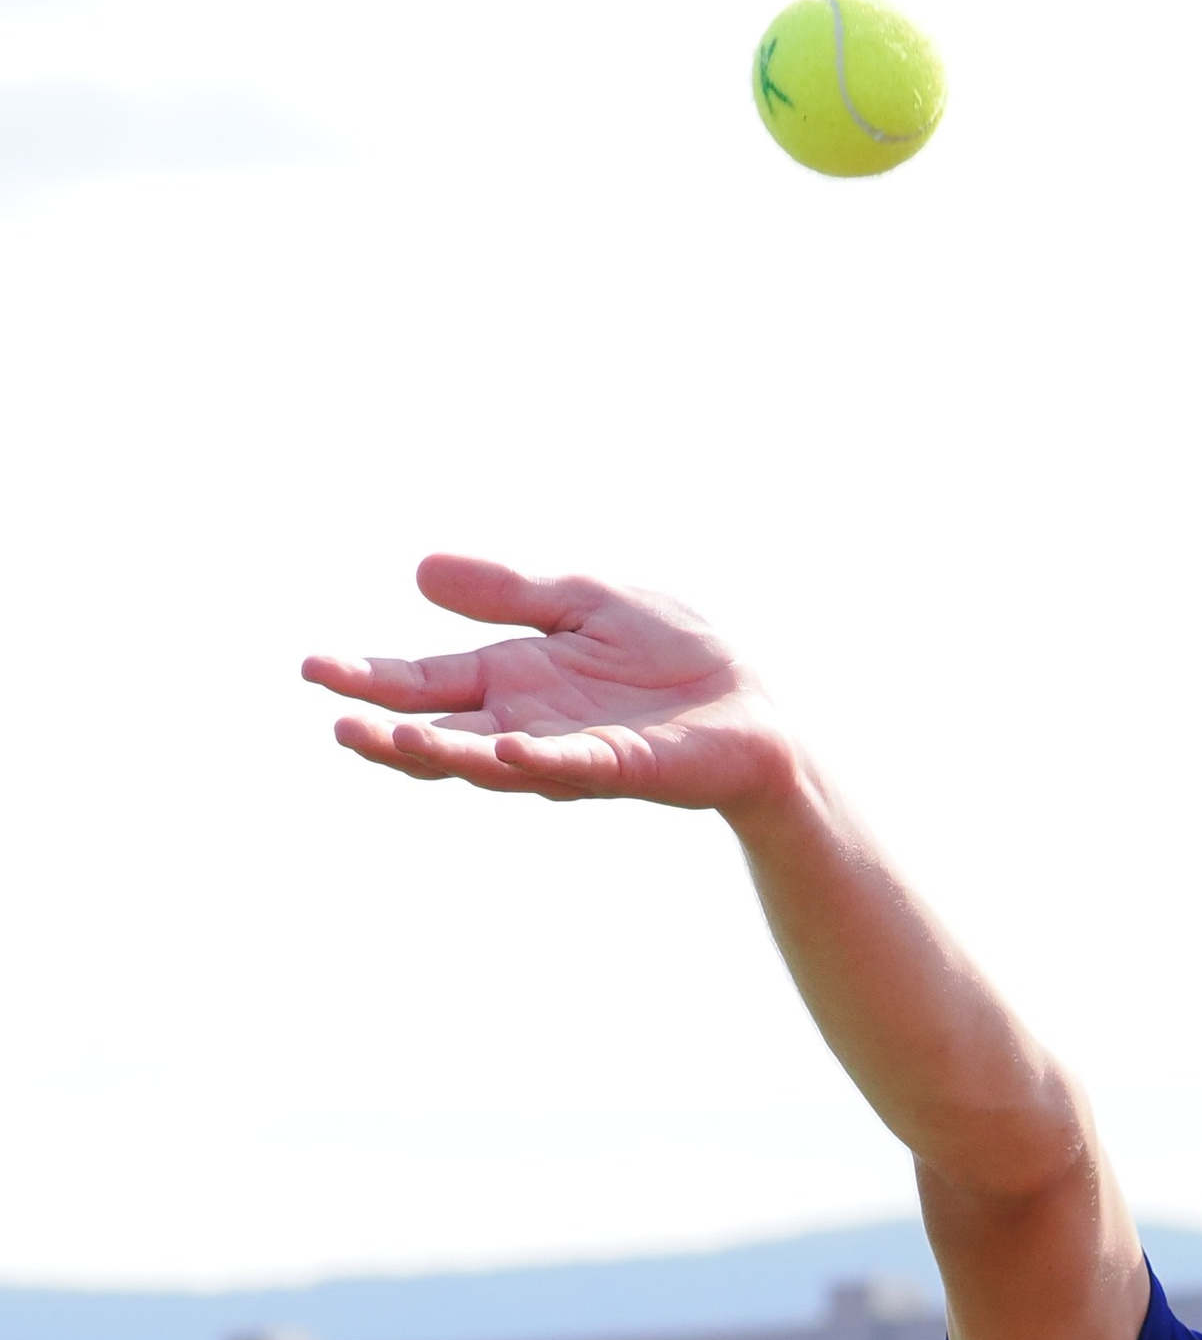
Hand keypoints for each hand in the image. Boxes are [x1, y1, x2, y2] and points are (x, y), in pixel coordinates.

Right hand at [304, 556, 794, 808]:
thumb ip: (508, 592)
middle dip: (387, 732)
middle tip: (337, 722)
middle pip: (441, 734)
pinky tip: (508, 748)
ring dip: (443, 754)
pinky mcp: (624, 768)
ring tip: (390, 740)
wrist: (749, 702)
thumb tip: (421, 571)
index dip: (369, 679)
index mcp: (507, 682)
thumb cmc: (669, 654)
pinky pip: (575, 768)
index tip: (313, 669)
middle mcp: (525, 726)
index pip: (422, 684)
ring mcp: (570, 753)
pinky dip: (540, 761)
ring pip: (492, 762)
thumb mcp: (579, 600)